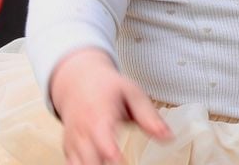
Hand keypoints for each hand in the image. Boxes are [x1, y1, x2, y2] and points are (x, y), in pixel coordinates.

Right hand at [50, 48, 170, 164]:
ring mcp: (74, 141)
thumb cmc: (107, 88)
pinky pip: (72, 164)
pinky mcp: (69, 149)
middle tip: (122, 163)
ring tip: (113, 163)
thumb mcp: (133, 93)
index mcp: (100, 115)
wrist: (79, 81)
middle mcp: (83, 131)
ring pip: (78, 164)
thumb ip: (150, 117)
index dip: (112, 154)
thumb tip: (168, 136)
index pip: (102, 140)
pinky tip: (98, 164)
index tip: (122, 162)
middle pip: (89, 160)